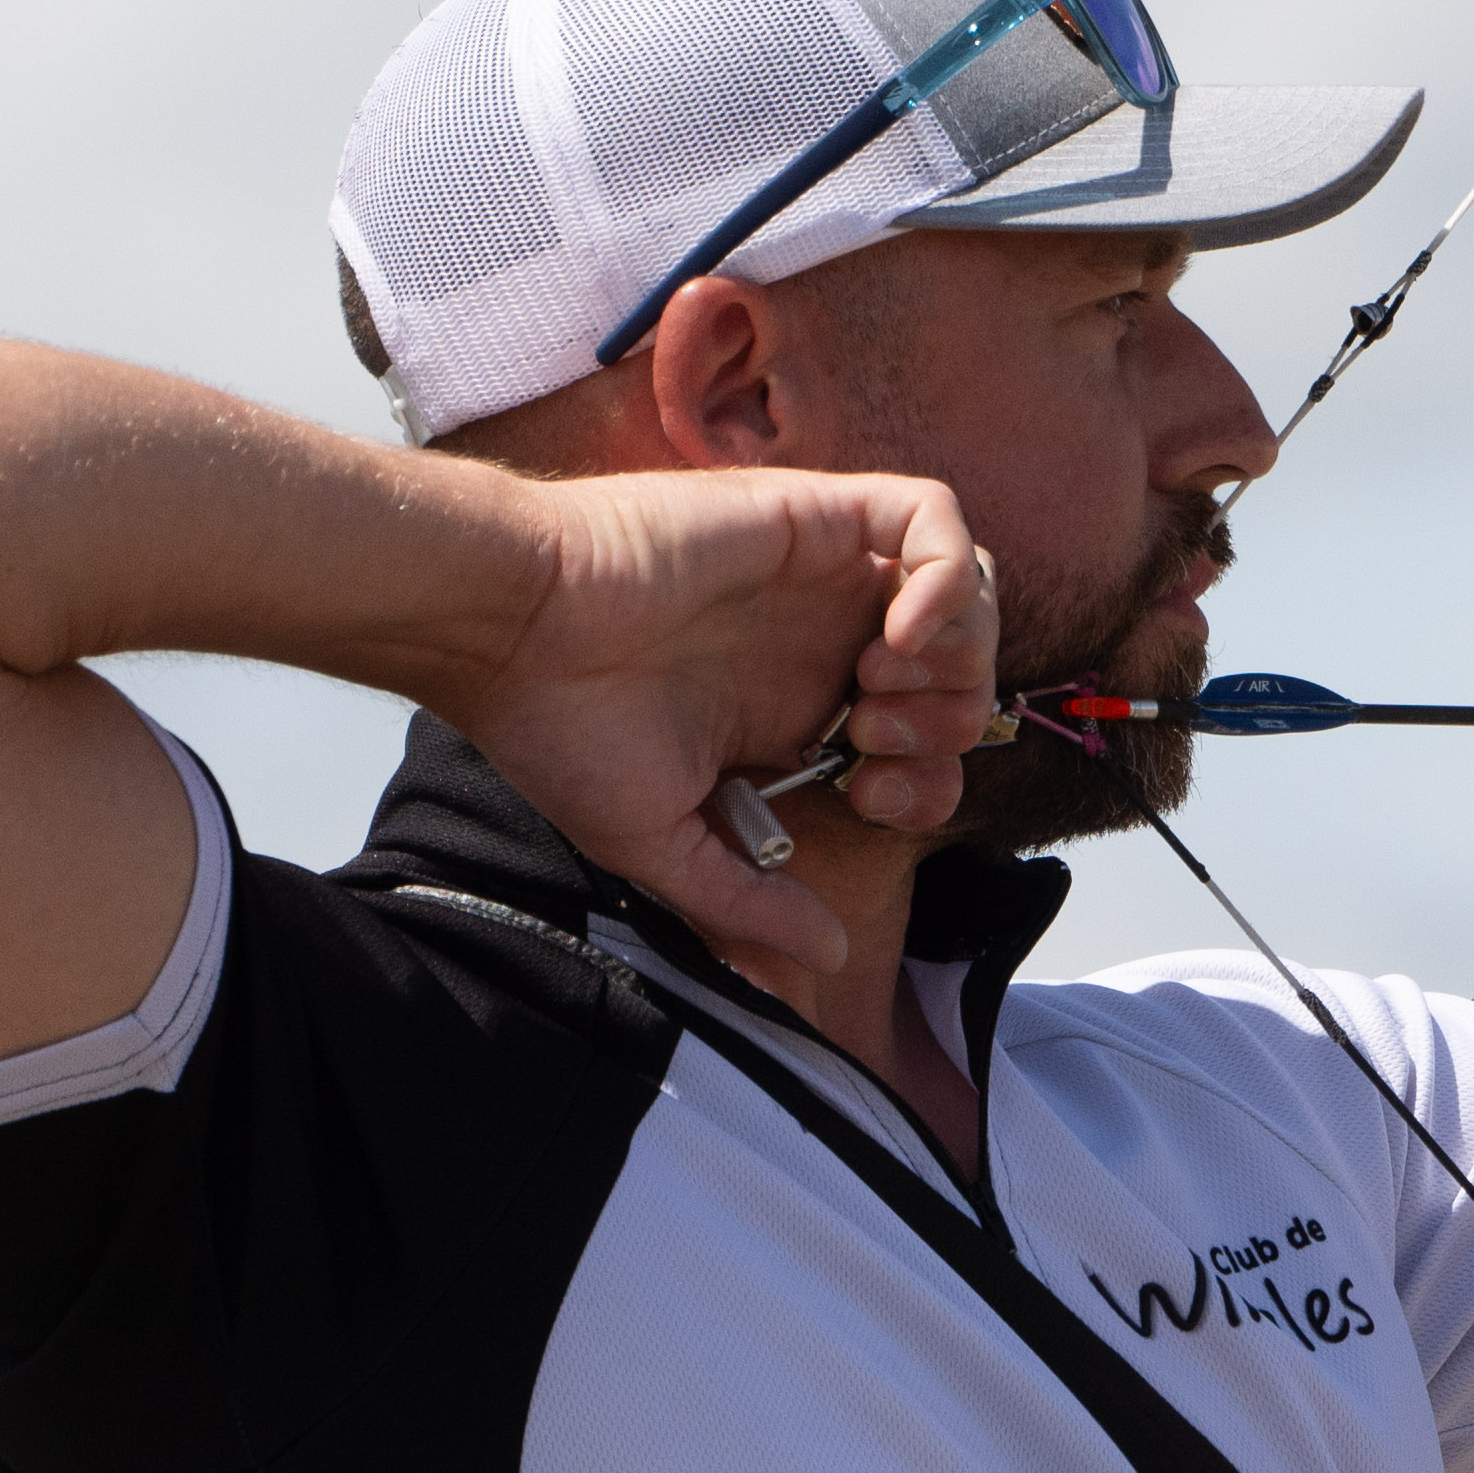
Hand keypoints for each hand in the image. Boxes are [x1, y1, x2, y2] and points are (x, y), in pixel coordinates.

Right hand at [432, 466, 1000, 966]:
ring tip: (875, 684)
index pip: (925, 742)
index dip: (928, 781)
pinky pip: (935, 516)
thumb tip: (832, 959)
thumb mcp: (664, 841)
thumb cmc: (561, 728)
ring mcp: (823, 573)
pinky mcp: (813, 513)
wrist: (506, 633)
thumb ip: (752, 901)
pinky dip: (946, 576)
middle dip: (952, 721)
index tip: (866, 799)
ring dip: (957, 651)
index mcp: (797, 707)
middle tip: (873, 740)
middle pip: (964, 670)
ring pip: (967, 590)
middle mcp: (822, 636)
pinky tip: (899, 634)